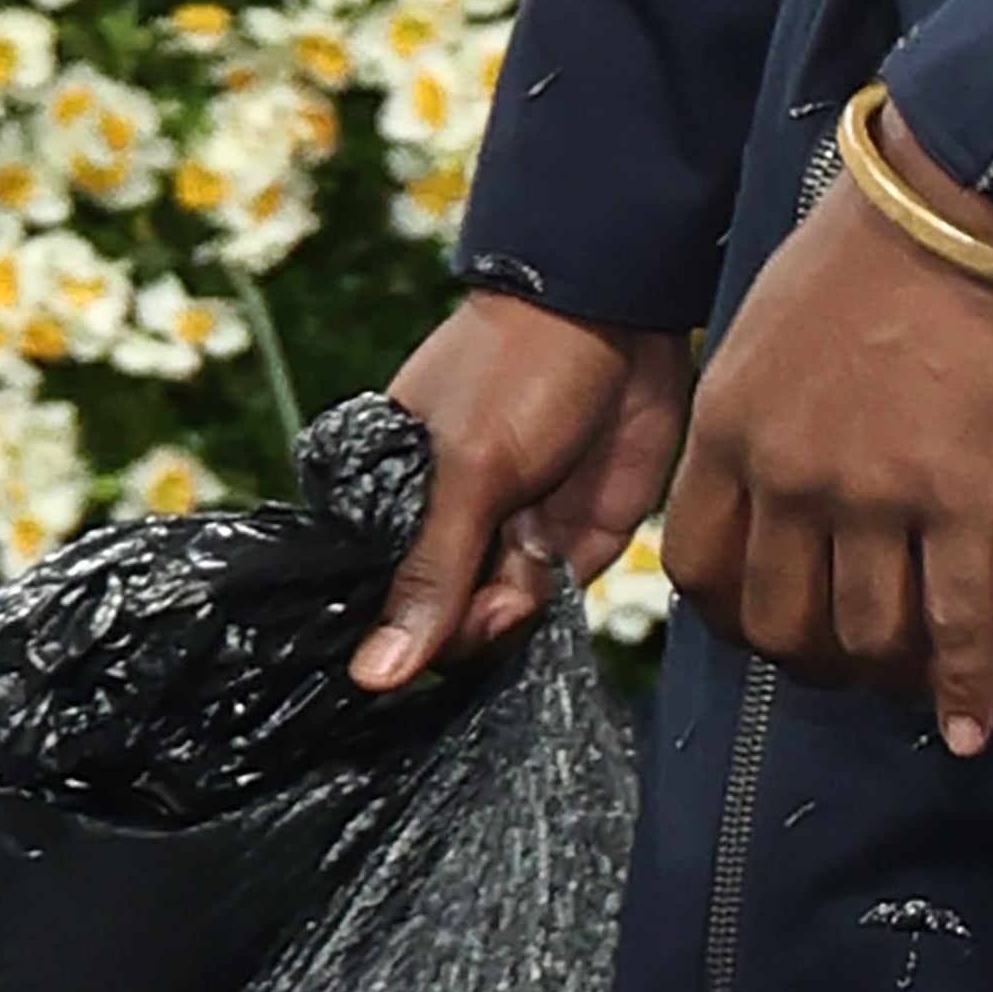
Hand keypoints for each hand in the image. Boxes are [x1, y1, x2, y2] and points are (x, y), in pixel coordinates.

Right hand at [355, 287, 687, 694]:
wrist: (620, 315)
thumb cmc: (517, 370)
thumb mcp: (468, 468)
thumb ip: (429, 573)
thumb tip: (373, 676)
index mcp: (385, 506)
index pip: (372, 608)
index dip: (401, 634)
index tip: (436, 623)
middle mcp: (439, 533)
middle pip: (436, 633)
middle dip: (471, 625)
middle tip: (504, 588)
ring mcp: (500, 542)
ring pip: (494, 630)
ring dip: (515, 609)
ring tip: (533, 547)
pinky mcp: (561, 549)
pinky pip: (546, 610)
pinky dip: (552, 598)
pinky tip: (553, 551)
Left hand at [661, 184, 992, 756]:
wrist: (955, 204)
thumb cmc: (859, 257)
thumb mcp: (758, 337)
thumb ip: (748, 428)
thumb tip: (760, 500)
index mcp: (728, 432)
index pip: (700, 574)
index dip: (733, 620)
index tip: (769, 623)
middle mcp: (789, 477)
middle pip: (780, 622)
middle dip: (811, 659)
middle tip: (847, 659)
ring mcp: (875, 494)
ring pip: (866, 635)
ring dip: (887, 674)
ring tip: (910, 677)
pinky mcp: (962, 498)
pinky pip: (958, 620)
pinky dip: (967, 686)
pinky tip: (971, 725)